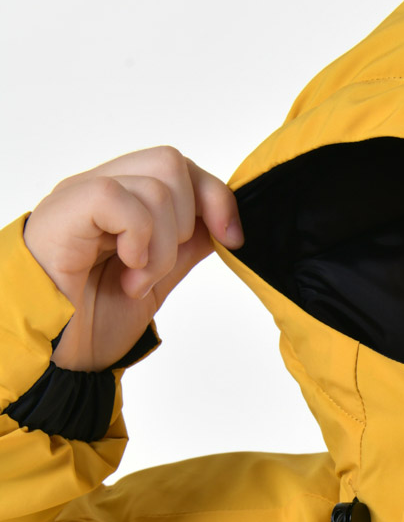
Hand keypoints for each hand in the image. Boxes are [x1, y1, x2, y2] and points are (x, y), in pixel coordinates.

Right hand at [22, 146, 242, 370]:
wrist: (53, 358)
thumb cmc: (89, 323)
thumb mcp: (156, 283)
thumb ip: (184, 250)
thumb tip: (221, 226)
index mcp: (122, 204)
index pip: (181, 168)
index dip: (216, 198)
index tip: (232, 241)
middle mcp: (101, 190)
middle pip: (171, 163)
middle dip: (186, 223)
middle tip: (158, 269)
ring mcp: (80, 198)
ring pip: (154, 186)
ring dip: (160, 248)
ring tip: (136, 281)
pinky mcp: (64, 213)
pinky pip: (119, 198)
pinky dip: (138, 239)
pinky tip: (126, 270)